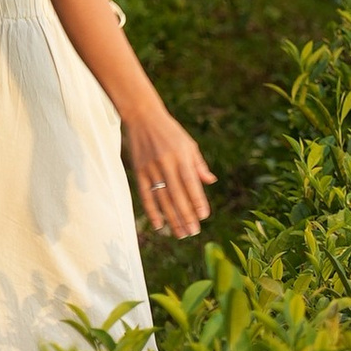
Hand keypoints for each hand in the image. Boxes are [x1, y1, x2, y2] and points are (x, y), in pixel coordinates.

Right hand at [123, 104, 212, 239]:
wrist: (143, 117)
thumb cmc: (170, 132)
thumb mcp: (188, 144)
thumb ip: (198, 164)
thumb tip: (211, 182)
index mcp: (181, 155)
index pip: (191, 182)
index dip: (197, 200)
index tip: (204, 216)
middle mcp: (165, 163)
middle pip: (177, 194)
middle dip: (186, 215)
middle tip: (193, 232)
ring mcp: (150, 168)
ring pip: (162, 198)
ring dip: (172, 218)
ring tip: (180, 233)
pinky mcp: (139, 171)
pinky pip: (145, 195)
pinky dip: (152, 211)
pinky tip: (159, 225)